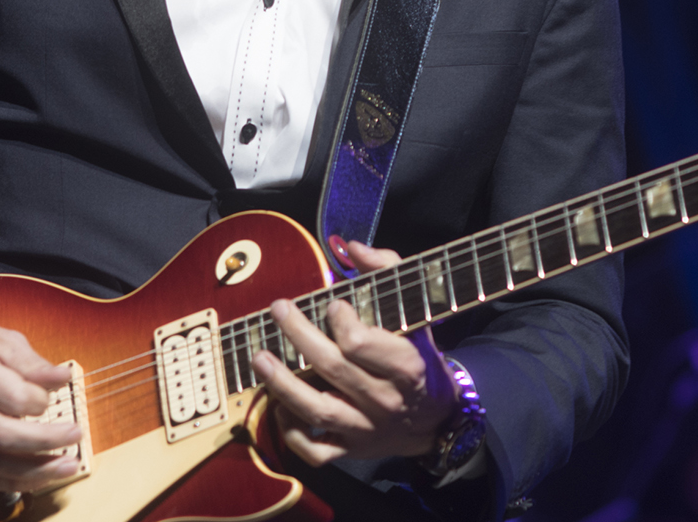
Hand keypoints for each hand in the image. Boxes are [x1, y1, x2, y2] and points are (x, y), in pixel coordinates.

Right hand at [0, 312, 80, 492]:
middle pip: (2, 435)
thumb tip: (63, 377)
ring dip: (34, 472)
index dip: (41, 400)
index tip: (52, 396)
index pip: (12, 396)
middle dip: (46, 441)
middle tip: (75, 435)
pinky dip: (11, 482)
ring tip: (66, 466)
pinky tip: (37, 478)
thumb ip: (31, 362)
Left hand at [254, 241, 457, 465]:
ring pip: (319, 410)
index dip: (342, 321)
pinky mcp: (352, 449)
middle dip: (300, 336)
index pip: (363, 345)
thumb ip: (388, 272)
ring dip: (284, 384)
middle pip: (334, 369)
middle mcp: (386, 401)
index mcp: (407, 367)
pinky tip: (278, 407)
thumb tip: (353, 248)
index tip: (332, 303)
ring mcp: (367, 429)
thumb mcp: (417, 313)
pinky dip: (293, 432)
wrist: (437, 420)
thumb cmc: (420, 358)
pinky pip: (316, 449)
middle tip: (279, 309)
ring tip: (259, 358)